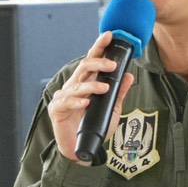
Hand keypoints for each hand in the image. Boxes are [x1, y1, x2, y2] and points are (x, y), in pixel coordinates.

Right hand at [47, 32, 134, 163]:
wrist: (80, 151)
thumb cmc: (93, 127)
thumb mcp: (112, 110)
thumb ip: (119, 93)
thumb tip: (130, 75)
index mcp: (86, 83)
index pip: (93, 61)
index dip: (99, 47)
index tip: (109, 35)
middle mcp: (74, 86)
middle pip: (84, 67)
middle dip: (98, 63)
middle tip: (112, 65)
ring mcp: (64, 97)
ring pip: (77, 85)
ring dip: (91, 86)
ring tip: (104, 89)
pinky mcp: (57, 110)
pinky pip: (66, 102)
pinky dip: (77, 102)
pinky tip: (86, 103)